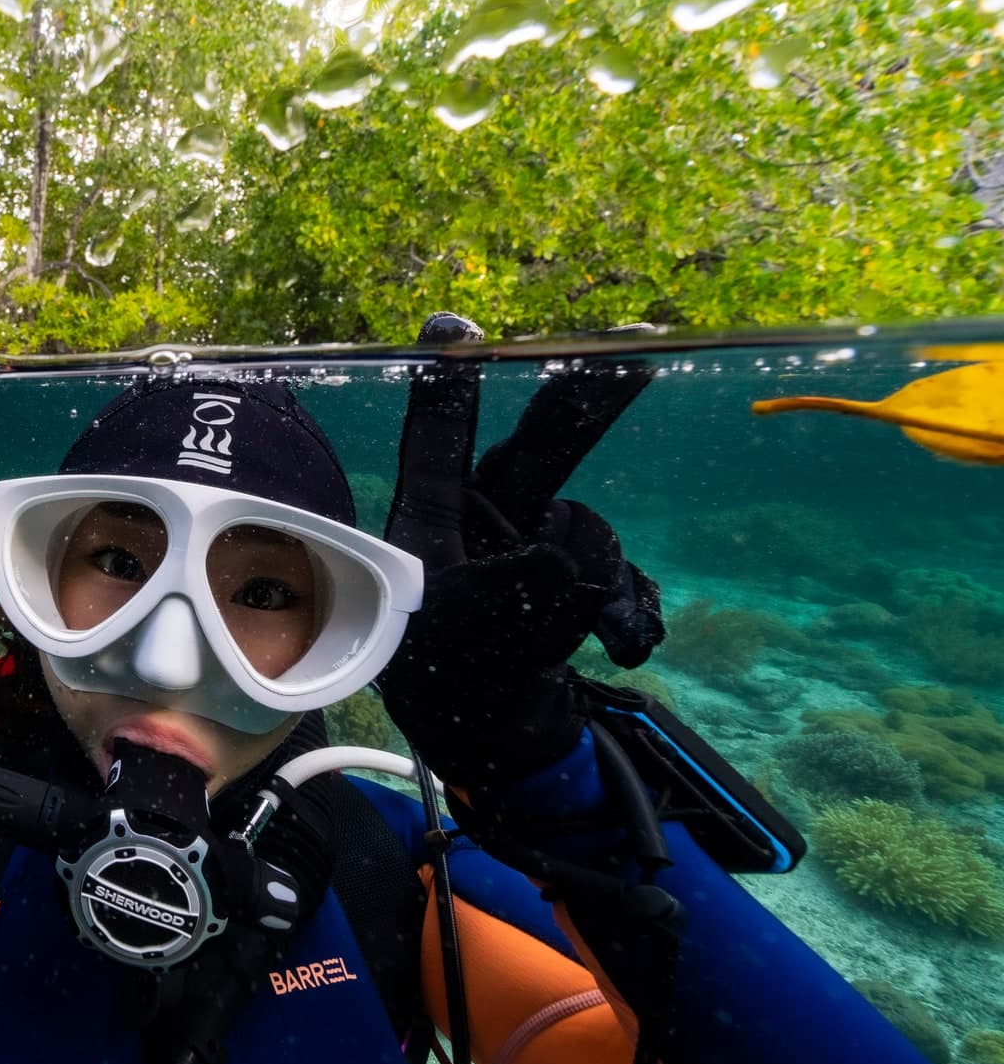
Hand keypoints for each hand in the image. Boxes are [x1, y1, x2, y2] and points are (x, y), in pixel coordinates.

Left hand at [374, 313, 664, 788]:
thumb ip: (510, 593)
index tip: (449, 326)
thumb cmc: (452, 682)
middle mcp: (488, 519)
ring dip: (597, 585)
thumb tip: (562, 553)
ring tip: (572, 638)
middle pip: (540, 449)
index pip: (438, 442)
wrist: (497, 737)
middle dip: (584, 402)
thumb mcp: (462, 638)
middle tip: (630, 346)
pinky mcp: (581, 576)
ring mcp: (538, 544)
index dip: (448, 386)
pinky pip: (622, 575)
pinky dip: (631, 613)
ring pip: (589, 531)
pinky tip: (626, 645)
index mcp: (432, 521)